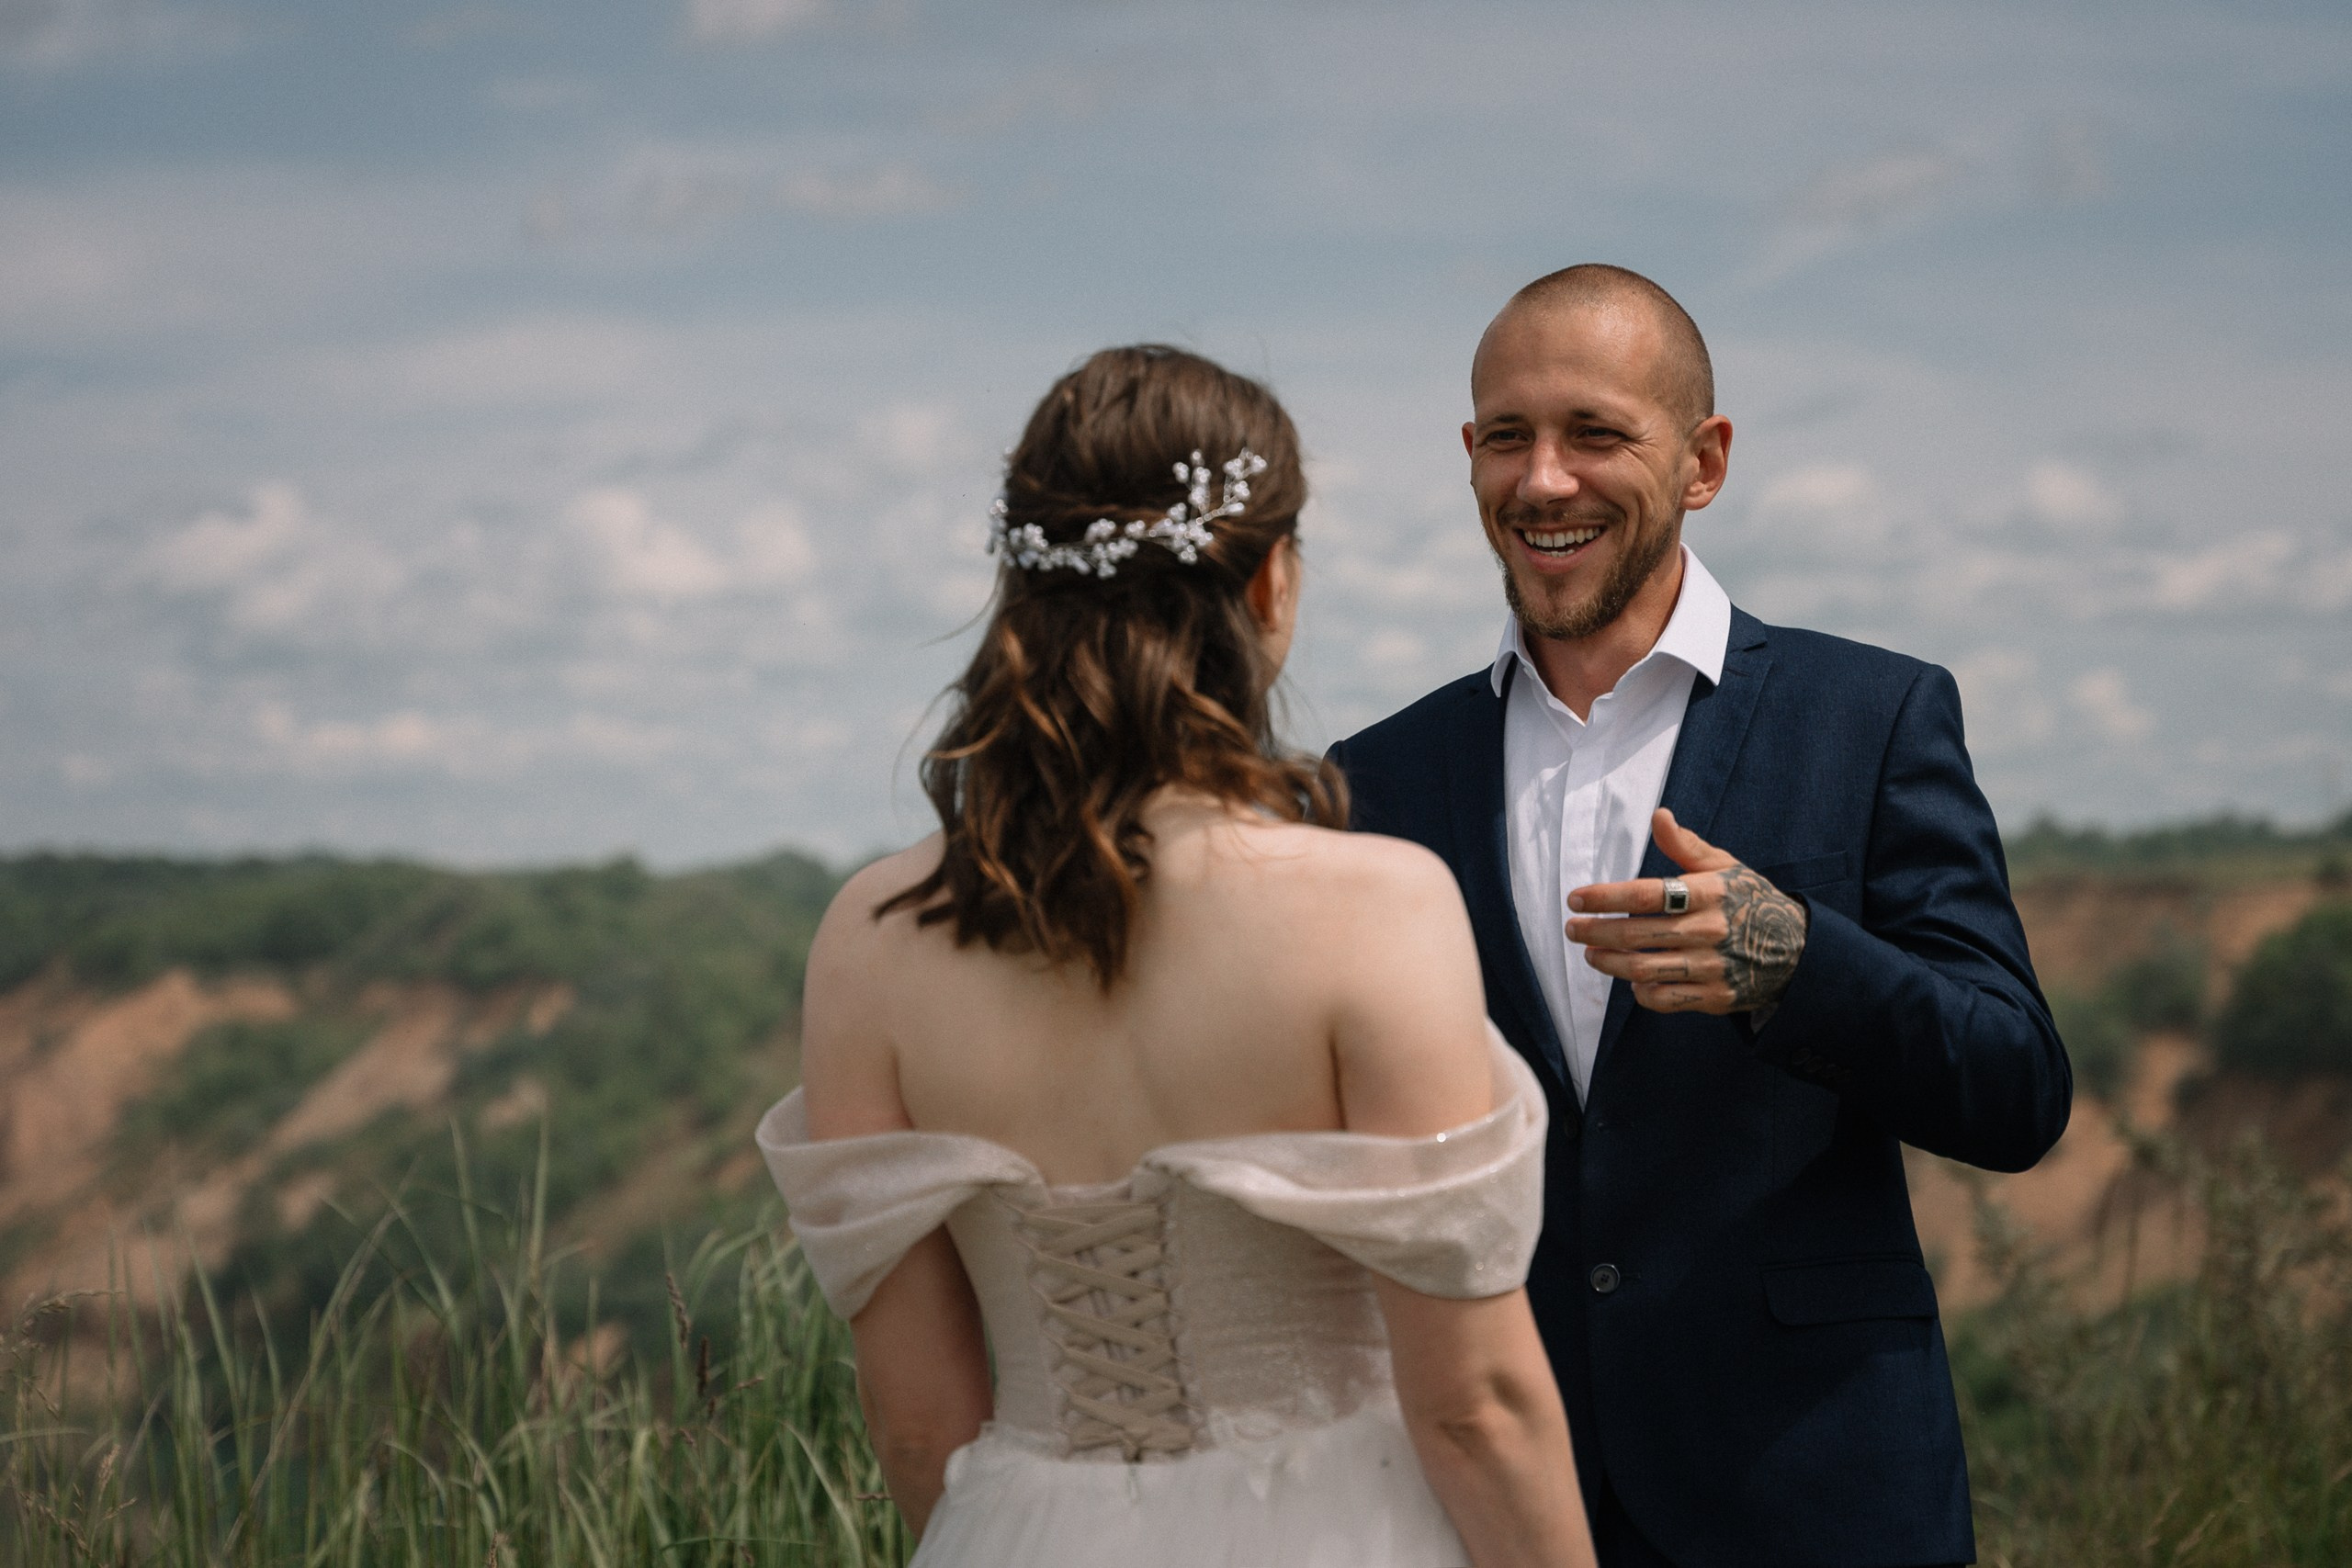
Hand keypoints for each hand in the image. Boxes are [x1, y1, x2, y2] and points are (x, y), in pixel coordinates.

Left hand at [1566, 808, 1808, 1014]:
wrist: (1797, 951)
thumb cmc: (1749, 901)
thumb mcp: (1725, 866)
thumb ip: (1685, 845)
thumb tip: (1658, 815)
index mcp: (1709, 893)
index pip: (1646, 894)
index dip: (1604, 897)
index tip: (1575, 898)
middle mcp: (1709, 931)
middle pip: (1636, 935)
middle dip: (1595, 931)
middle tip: (1572, 928)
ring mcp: (1712, 967)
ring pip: (1644, 970)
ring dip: (1609, 963)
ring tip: (1591, 953)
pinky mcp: (1714, 997)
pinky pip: (1664, 999)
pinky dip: (1640, 992)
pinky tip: (1631, 980)